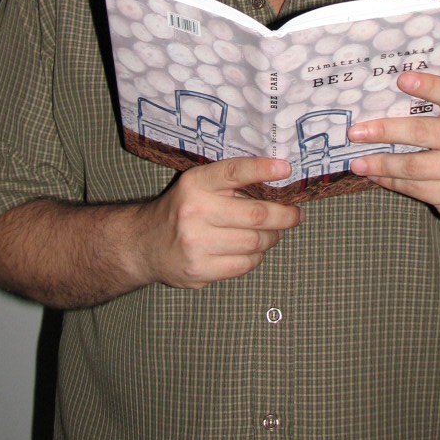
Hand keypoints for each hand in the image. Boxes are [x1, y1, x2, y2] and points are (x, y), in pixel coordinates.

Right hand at [135, 157, 303, 288]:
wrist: (144, 244)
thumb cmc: (182, 210)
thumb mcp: (198, 186)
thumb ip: (230, 183)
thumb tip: (278, 184)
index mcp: (195, 184)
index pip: (234, 171)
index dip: (263, 169)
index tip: (286, 169)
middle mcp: (194, 211)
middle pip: (255, 214)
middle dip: (284, 215)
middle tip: (296, 214)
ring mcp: (196, 244)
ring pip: (255, 242)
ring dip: (272, 237)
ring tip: (274, 233)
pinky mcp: (200, 270)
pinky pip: (245, 265)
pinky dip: (257, 257)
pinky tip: (254, 250)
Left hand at [348, 72, 439, 227]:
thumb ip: (438, 106)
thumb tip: (384, 95)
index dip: (429, 86)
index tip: (401, 79)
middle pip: (423, 133)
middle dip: (384, 131)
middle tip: (356, 132)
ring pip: (413, 166)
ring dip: (380, 163)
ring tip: (357, 162)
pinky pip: (415, 188)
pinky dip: (390, 181)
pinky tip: (375, 176)